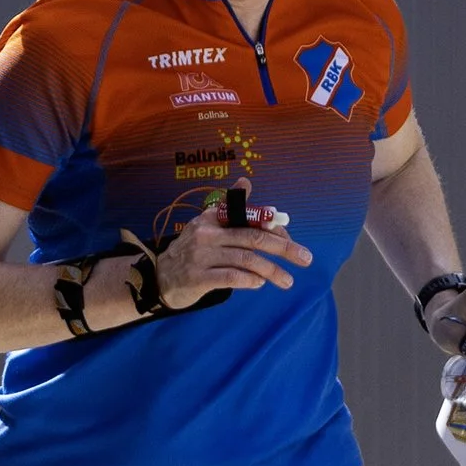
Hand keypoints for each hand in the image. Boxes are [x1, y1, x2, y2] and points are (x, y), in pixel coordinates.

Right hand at [148, 190, 312, 307]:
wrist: (160, 276)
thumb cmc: (192, 251)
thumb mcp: (207, 224)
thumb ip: (230, 207)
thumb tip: (246, 182)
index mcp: (212, 217)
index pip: (251, 218)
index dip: (275, 228)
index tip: (291, 239)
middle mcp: (206, 234)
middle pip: (254, 238)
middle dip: (285, 248)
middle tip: (305, 258)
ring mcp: (201, 256)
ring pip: (246, 260)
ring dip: (272, 271)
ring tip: (288, 281)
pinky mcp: (198, 277)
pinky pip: (231, 277)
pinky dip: (249, 280)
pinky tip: (259, 284)